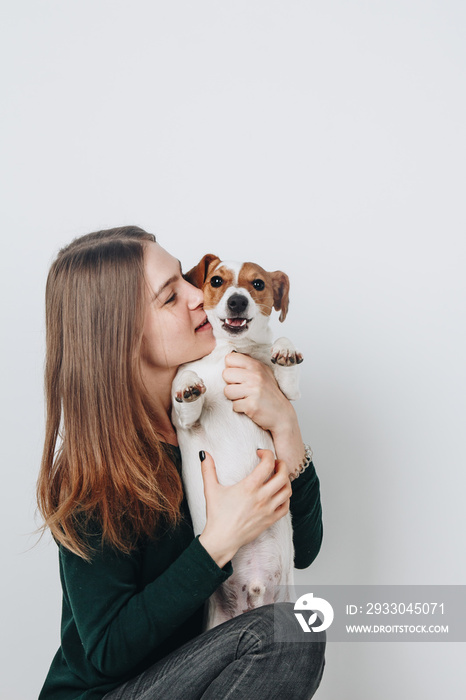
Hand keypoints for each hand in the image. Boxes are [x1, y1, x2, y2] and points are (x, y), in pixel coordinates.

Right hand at [198, 449, 291, 567]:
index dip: (267, 454)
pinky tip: (278, 494)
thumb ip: (208, 469)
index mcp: (249, 487)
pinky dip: (286, 498)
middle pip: (283, 476)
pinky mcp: (270, 520)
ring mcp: (268, 510)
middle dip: (281, 465)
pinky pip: (286, 507)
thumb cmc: (216, 515)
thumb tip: (203, 453)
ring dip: (286, 480)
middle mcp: (261, 497)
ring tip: (278, 476)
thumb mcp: (210, 490)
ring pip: (287, 490)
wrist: (222, 539)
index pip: (267, 464)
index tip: (260, 453)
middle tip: (275, 463)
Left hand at [222, 351, 293, 433]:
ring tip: (245, 398)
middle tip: (242, 389)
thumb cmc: (269, 393)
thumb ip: (247, 365)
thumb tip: (228, 359)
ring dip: (234, 397)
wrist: (282, 414)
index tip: (238, 376)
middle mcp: (255, 376)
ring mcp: (254, 391)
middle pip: (225, 374)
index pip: (230, 358)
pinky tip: (249, 406)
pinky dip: (239, 408)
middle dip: (230, 383)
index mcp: (256, 366)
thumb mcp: (262, 373)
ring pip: (227, 391)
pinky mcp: (251, 405)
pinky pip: (233, 405)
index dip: (230, 368)